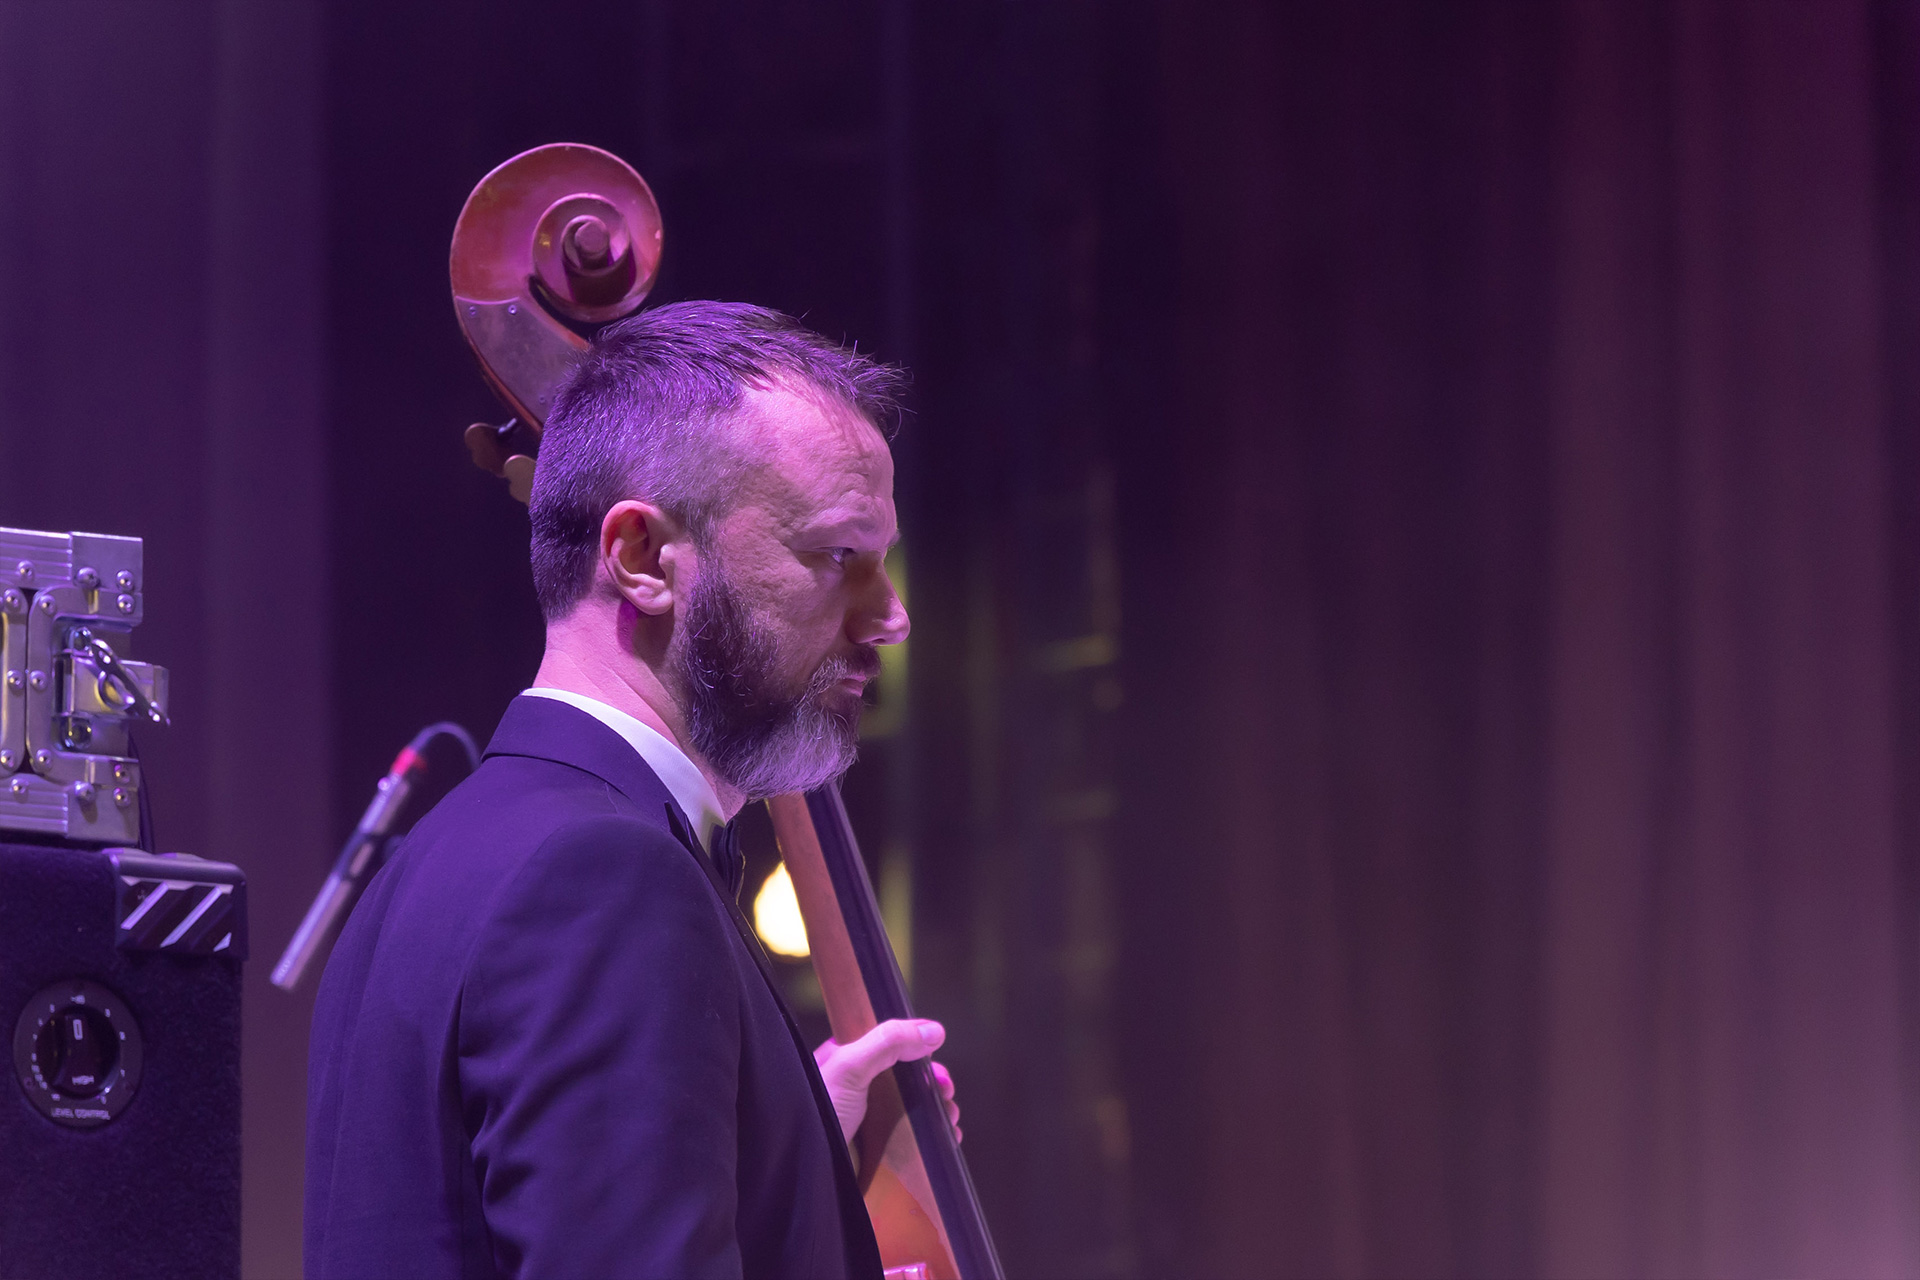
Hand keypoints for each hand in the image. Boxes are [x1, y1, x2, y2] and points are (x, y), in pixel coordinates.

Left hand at [813, 1019, 960, 1143]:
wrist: (805, 1172)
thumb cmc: (817, 1114)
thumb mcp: (849, 1066)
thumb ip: (888, 1042)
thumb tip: (934, 1030)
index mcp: (846, 1062)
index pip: (888, 1045)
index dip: (915, 1047)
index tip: (935, 1054)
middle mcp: (858, 1090)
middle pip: (906, 1078)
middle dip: (933, 1082)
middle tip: (946, 1090)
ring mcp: (868, 1122)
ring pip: (913, 1109)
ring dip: (938, 1110)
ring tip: (950, 1118)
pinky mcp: (878, 1150)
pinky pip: (912, 1139)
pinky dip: (933, 1137)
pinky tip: (948, 1138)